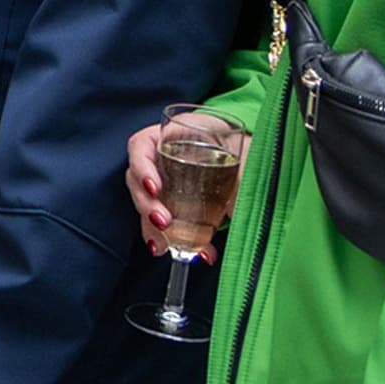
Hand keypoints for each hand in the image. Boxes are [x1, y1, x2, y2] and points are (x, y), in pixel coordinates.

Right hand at [128, 109, 247, 251]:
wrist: (247, 151)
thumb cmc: (239, 142)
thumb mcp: (239, 148)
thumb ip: (240, 170)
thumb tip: (238, 203)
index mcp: (170, 133)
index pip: (140, 146)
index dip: (142, 168)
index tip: (155, 188)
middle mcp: (158, 155)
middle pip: (138, 180)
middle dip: (147, 206)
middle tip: (164, 223)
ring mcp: (162, 179)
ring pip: (146, 203)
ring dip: (152, 226)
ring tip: (166, 246)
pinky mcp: (169, 200)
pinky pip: (159, 219)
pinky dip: (169, 237)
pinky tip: (181, 250)